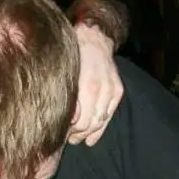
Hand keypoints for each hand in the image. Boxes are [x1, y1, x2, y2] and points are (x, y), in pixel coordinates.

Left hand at [68, 23, 123, 145]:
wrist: (93, 39)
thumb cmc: (73, 57)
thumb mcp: (64, 75)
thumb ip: (67, 98)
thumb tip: (69, 120)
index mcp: (87, 86)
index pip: (80, 122)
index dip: (70, 132)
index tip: (61, 134)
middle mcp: (102, 90)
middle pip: (91, 124)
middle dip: (78, 135)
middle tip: (68, 138)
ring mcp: (112, 91)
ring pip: (101, 122)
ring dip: (88, 134)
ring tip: (77, 139)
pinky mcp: (118, 91)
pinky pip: (109, 116)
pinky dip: (100, 129)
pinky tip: (91, 139)